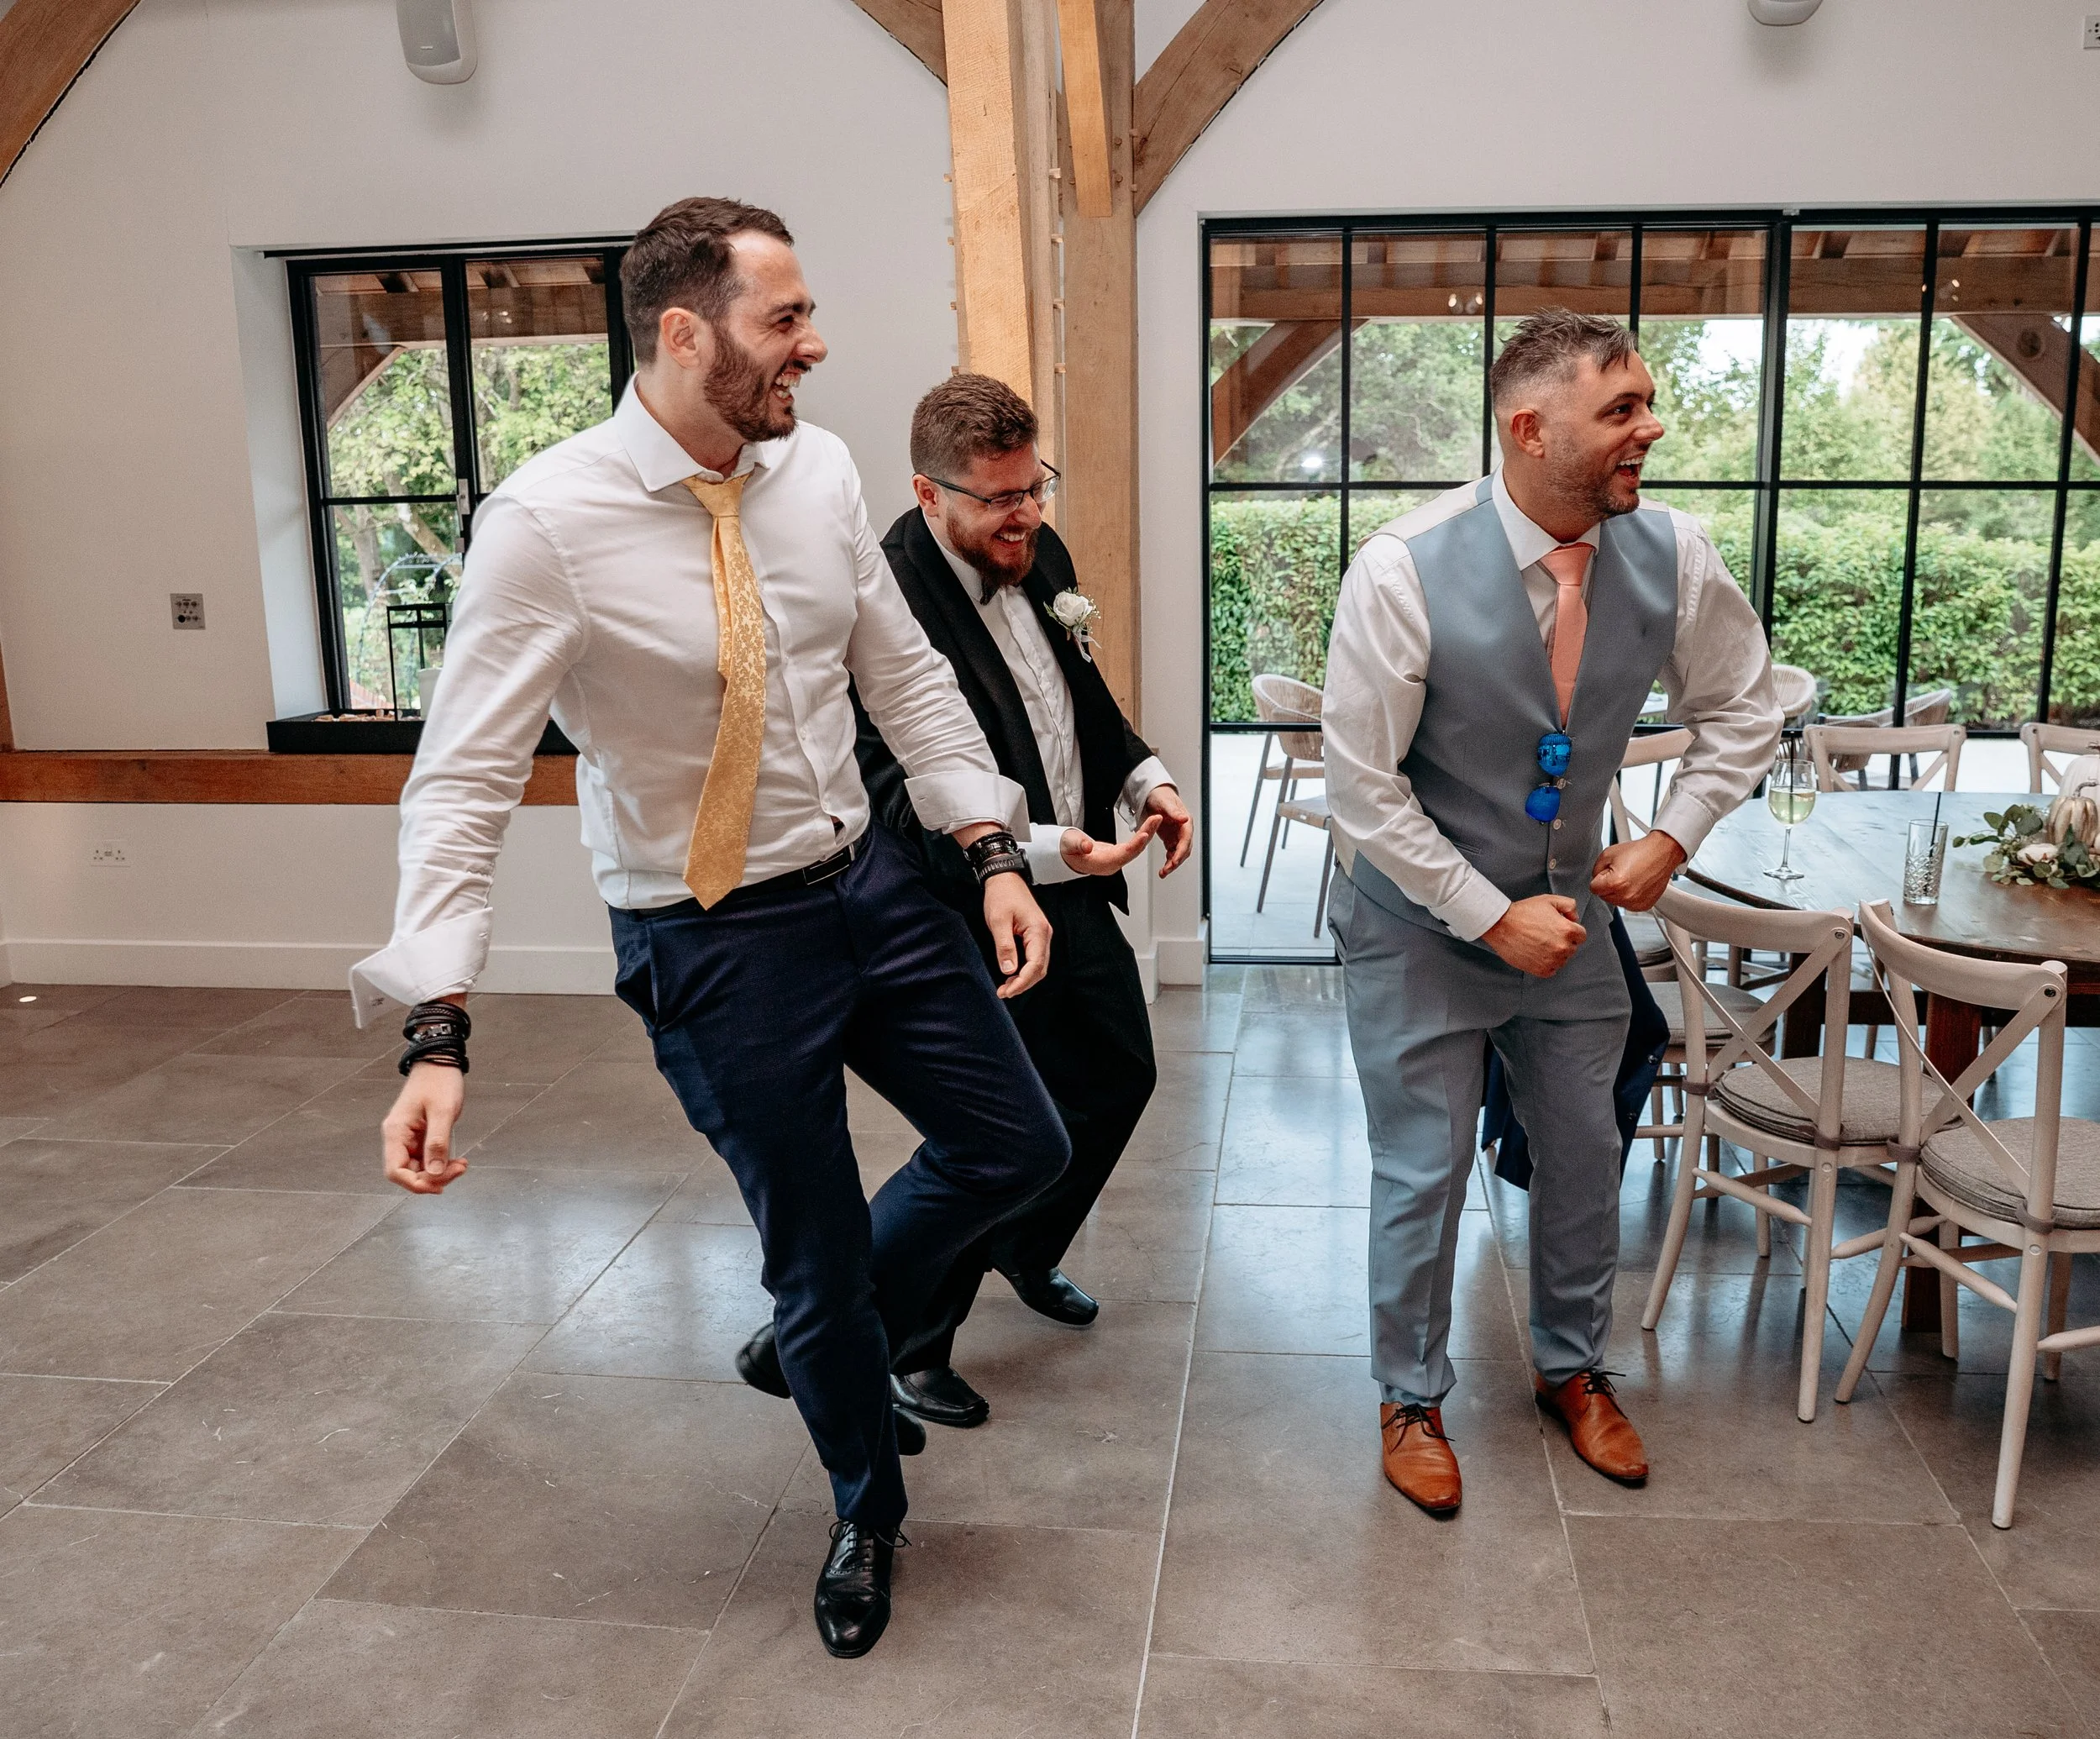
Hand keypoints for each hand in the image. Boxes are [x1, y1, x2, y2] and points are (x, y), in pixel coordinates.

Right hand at [382, 1061, 468, 1193]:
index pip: (394, 1171)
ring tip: (461, 1165)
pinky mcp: (419, 1137)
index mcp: (396, 1132)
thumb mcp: (443, 1112)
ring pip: (418, 1168)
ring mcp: (408, 1138)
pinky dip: (440, 1163)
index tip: (438, 1185)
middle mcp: (398, 1138)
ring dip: (438, 1172)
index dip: (415, 1184)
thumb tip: (434, 1173)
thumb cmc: (439, 1081)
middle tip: (458, 1170)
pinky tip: (456, 1161)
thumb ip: (437, 1143)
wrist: (440, 1063)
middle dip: (432, 1178)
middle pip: (407, 1173)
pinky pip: (426, 1159)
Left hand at [982, 871, 1051, 998]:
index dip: (1022, 982)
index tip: (1006, 991)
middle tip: (1003, 993)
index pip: (1035, 965)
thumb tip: (1008, 970)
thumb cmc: (1001, 895)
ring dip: (1024, 979)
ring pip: (1038, 965)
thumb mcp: (998, 921)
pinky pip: (1035, 958)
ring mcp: (1041, 935)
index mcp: (1038, 931)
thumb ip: (1004, 946)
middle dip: (1023, 984)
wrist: (1004, 878)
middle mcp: (1044, 934)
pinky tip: (1012, 975)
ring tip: (1006, 987)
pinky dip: (1025, 970)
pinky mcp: (1035, 935)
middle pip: (1040, 968)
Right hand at [1060, 815, 1160, 875]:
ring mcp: (1115, 860)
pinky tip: (1148, 826)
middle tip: (1156, 819)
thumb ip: (1078, 845)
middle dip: (1147, 834)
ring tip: (1156, 819)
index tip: (1144, 835)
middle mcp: (1112, 864)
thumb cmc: (1067, 850)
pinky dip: (1141, 835)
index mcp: (1101, 864)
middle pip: (1134, 850)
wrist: (1066, 855)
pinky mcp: (1117, 854)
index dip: (1134, 845)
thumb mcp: (1068, 844)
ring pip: (1136, 848)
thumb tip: (1088, 846)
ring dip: (1147, 833)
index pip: (1122, 855)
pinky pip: (1133, 846)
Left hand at [1143, 784, 1192, 875]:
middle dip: (1176, 862)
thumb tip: (1185, 819)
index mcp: (1186, 822)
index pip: (1186, 840)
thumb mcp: (1165, 803)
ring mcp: (1178, 835)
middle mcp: (1184, 830)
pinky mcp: (1171, 838)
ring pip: (1179, 854)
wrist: (1154, 795)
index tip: (1174, 861)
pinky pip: (1172, 852)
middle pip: (1184, 850)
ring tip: (1163, 873)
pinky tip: (1163, 866)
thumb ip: (1174, 812)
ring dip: (1173, 864)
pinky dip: (1169, 860)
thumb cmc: (1160, 796)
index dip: (1181, 852)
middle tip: (1166, 871)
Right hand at [1482, 894, 1586, 978]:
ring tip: (1539, 943)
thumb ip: (1569, 905)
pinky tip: (1536, 953)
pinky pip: (1552, 970)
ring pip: (1562, 960)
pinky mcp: (1541, 970)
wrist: (1501, 925)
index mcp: (1567, 930)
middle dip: (1563, 941)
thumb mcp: (1549, 900)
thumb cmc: (1523, 913)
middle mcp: (1562, 947)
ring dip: (1555, 953)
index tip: (1559, 929)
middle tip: (1546, 934)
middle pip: (1572, 948)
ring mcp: (1552, 960)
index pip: (1581, 936)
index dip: (1570, 930)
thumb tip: (1574, 918)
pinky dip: (1546, 963)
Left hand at [1590, 830, 1685, 911]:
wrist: (1661, 853)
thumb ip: (1596, 869)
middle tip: (1621, 872)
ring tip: (1630, 877)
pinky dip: (1630, 896)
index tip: (1608, 872)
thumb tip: (1595, 879)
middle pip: (1604, 896)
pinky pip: (1628, 904)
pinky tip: (1636, 884)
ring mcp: (1636, 902)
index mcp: (1615, 883)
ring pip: (1616, 901)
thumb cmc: (1639, 852)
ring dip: (1619, 892)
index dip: (1600, 878)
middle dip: (1608, 885)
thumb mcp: (1608, 854)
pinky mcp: (1644, 905)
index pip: (1593, 888)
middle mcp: (1626, 895)